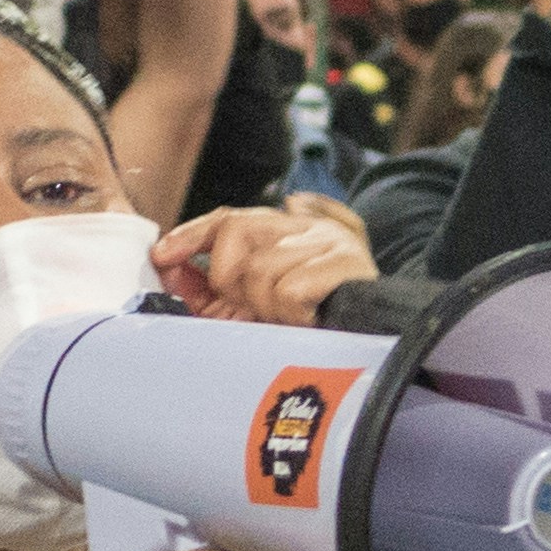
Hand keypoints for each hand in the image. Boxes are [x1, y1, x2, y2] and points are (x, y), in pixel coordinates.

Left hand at [152, 204, 376, 323]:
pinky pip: (291, 290)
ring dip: (269, 309)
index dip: (192, 234)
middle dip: (231, 281)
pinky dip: (293, 314)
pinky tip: (310, 320)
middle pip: (237, 235)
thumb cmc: (317, 321)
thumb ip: (214, 288)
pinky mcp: (348, 263)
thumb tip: (171, 268)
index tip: (162, 256)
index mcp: (286, 230)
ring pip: (261, 272)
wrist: (389, 331)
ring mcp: (329, 240)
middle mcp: (307, 226)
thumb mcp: (259, 304)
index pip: (228, 218)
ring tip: (292, 320)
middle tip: (254, 310)